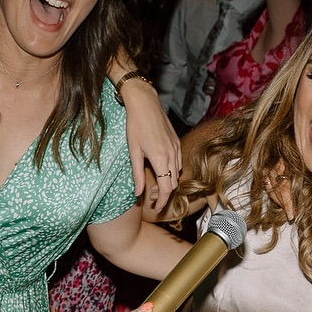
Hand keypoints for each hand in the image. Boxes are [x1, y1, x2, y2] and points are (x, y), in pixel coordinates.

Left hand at [121, 77, 180, 212]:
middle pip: (173, 184)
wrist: (145, 103)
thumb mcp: (133, 152)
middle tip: (150, 196)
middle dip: (163, 194)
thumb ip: (137, 174)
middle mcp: (172, 155)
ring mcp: (177, 148)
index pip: (166, 189)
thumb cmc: (136, 125)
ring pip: (176, 174)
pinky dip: (171, 172)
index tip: (156, 208)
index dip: (162, 201)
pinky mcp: (177, 143)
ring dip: (167, 183)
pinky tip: (161, 169)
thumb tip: (138, 193)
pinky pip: (178, 163)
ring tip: (154, 183)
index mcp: (161, 159)